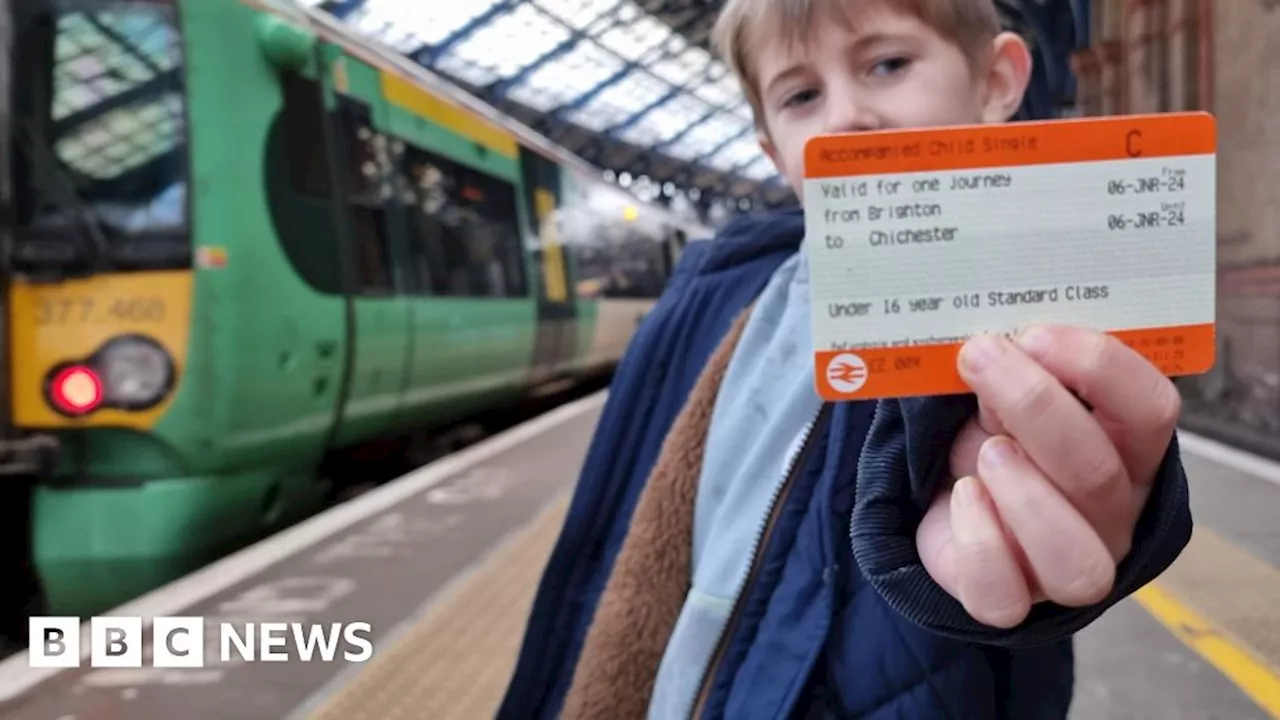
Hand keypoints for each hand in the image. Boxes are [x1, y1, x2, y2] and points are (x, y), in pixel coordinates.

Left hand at [916, 324, 1180, 627]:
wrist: (947, 491)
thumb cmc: (994, 430)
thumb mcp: (1007, 390)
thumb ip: (1015, 367)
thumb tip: (992, 342)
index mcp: (1129, 449)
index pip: (1152, 409)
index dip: (1098, 367)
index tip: (1033, 334)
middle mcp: (1112, 513)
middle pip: (1098, 472)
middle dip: (1032, 405)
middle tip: (980, 359)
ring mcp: (1067, 565)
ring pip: (1074, 559)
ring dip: (1023, 495)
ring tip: (983, 452)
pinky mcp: (1011, 600)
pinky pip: (1004, 597)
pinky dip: (978, 544)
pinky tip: (963, 498)